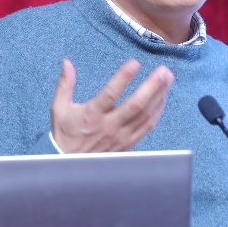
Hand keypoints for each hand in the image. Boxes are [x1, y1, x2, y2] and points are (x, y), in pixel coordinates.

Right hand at [50, 59, 172, 152]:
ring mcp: (121, 136)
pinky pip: (147, 127)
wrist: (69, 164)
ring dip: (159, 96)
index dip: (123, 77)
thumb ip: (65, 84)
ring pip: (145, 116)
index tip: (134, 63)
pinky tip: (162, 99)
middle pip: (135, 105)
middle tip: (163, 71)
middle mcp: (108, 126)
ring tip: (168, 80)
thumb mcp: (59, 108)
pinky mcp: (128, 144)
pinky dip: (157, 112)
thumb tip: (67, 63)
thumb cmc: (65, 133)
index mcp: (91, 115)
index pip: (110, 94)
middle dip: (152, 87)